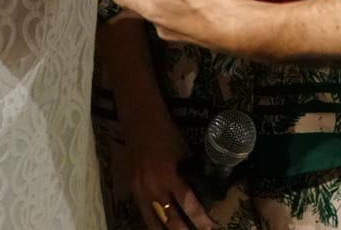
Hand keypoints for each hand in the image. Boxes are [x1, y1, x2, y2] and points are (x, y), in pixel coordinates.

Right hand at [121, 109, 213, 229]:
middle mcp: (154, 186)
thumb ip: (188, 173)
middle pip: (170, 219)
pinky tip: (159, 227)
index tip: (209, 227)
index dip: (200, 219)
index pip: (188, 204)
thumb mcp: (183, 152)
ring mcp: (140, 189)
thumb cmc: (166, 132)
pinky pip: (143, 211)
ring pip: (153, 222)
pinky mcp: (131, 188)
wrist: (140, 121)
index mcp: (170, 174)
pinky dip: (152, 221)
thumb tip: (200, 189)